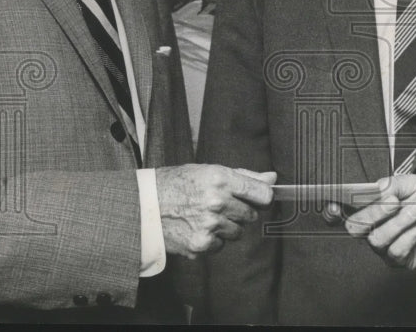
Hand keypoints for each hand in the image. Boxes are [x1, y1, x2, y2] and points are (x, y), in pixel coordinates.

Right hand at [155, 164, 275, 258]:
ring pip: (237, 232)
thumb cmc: (176, 184)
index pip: (263, 194)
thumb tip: (272, 178)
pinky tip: (195, 228)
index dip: (262, 197)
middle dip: (239, 212)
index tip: (258, 199)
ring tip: (205, 216)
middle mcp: (217, 202)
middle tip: (220, 206)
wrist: (143, 206)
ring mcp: (209, 225)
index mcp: (221, 179)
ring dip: (226, 227)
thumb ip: (244, 176)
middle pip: (251, 215)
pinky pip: (220, 245)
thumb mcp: (209, 171)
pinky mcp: (200, 244)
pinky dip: (212, 240)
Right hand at [342, 175, 415, 268]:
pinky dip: (411, 235)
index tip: (334, 205)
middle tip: (395, 201)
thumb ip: (389, 185)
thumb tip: (373, 189)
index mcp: (371, 207)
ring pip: (377, 240)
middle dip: (374, 214)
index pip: (341, 214)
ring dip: (399, 222)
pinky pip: (396, 252)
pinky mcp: (401, 260)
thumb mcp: (409, 182)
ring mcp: (386, 247)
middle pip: (355, 228)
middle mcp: (374, 228)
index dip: (332, 212)